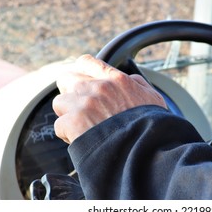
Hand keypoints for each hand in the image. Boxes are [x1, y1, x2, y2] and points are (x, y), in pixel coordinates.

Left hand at [52, 54, 166, 143]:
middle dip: (70, 92)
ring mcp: (84, 104)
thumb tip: (130, 79)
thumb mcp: (152, 98)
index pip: (86, 62)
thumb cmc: (150, 126)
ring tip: (81, 126)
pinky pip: (59, 125)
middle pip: (66, 78)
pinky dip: (68, 134)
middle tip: (80, 106)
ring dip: (68, 114)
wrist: (144, 149)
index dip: (81, 72)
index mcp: (116, 79)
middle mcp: (97, 87)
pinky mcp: (73, 122)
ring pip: (60, 102)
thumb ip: (137, 83)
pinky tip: (81, 139)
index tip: (83, 82)